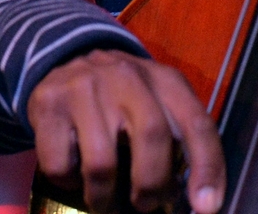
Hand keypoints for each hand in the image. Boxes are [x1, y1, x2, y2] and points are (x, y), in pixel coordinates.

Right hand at [28, 48, 224, 213]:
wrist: (69, 58)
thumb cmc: (123, 97)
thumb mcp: (156, 102)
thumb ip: (175, 140)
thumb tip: (197, 199)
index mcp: (165, 80)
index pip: (197, 123)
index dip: (207, 167)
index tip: (207, 207)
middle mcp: (129, 76)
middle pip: (152, 137)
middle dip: (152, 185)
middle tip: (145, 206)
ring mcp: (86, 86)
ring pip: (102, 162)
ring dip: (104, 197)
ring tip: (105, 201)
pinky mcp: (50, 103)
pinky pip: (60, 163)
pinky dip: (67, 182)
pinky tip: (74, 174)